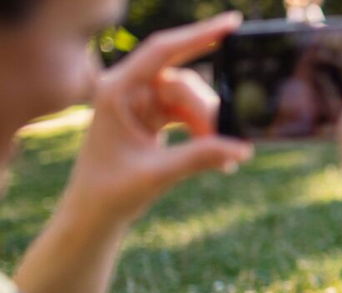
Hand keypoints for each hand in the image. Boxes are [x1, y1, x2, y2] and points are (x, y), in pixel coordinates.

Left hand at [65, 12, 253, 229]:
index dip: (199, 34)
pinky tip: (217, 157)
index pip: (162, 50)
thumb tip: (242, 147)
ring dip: (209, 126)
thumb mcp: (158, 174)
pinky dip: (204, 133)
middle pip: (183, 83)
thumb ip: (200, 157)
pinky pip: (188, 115)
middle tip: (227, 143)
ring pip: (190, 100)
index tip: (233, 23)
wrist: (94, 214)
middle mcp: (127, 89)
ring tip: (222, 159)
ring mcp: (140, 103)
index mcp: (116, 90)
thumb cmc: (111, 192)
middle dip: (208, 112)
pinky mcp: (152, 118)